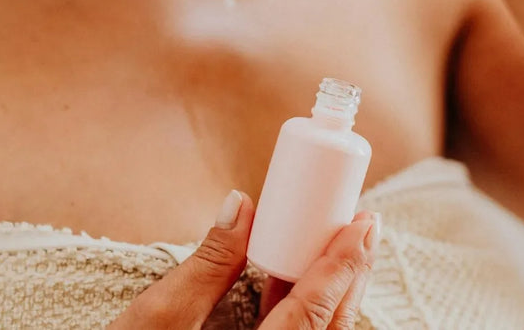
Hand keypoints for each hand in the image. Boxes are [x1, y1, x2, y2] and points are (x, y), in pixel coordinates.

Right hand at [109, 190, 379, 328]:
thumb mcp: (159, 317)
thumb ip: (207, 264)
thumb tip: (240, 205)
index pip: (313, 312)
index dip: (342, 265)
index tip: (363, 223)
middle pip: (328, 327)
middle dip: (349, 274)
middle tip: (364, 225)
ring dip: (332, 292)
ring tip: (342, 245)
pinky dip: (306, 310)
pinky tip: (297, 279)